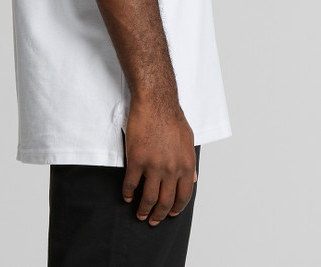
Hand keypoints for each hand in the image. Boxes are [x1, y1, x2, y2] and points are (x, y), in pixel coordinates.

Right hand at [122, 95, 196, 225]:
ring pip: (149, 198)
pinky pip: (131, 184)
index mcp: (186, 165)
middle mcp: (172, 169)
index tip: (171, 213)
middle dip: (159, 215)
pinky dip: (128, 193)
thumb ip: (190, 162)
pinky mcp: (136, 160)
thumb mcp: (188, 140)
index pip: (184, 196)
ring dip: (144, 210)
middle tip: (154, 220)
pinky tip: (127, 196)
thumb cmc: (171, 117)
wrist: (155, 101)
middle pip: (166, 201)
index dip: (177, 208)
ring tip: (140, 214)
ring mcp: (153, 165)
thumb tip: (194, 179)